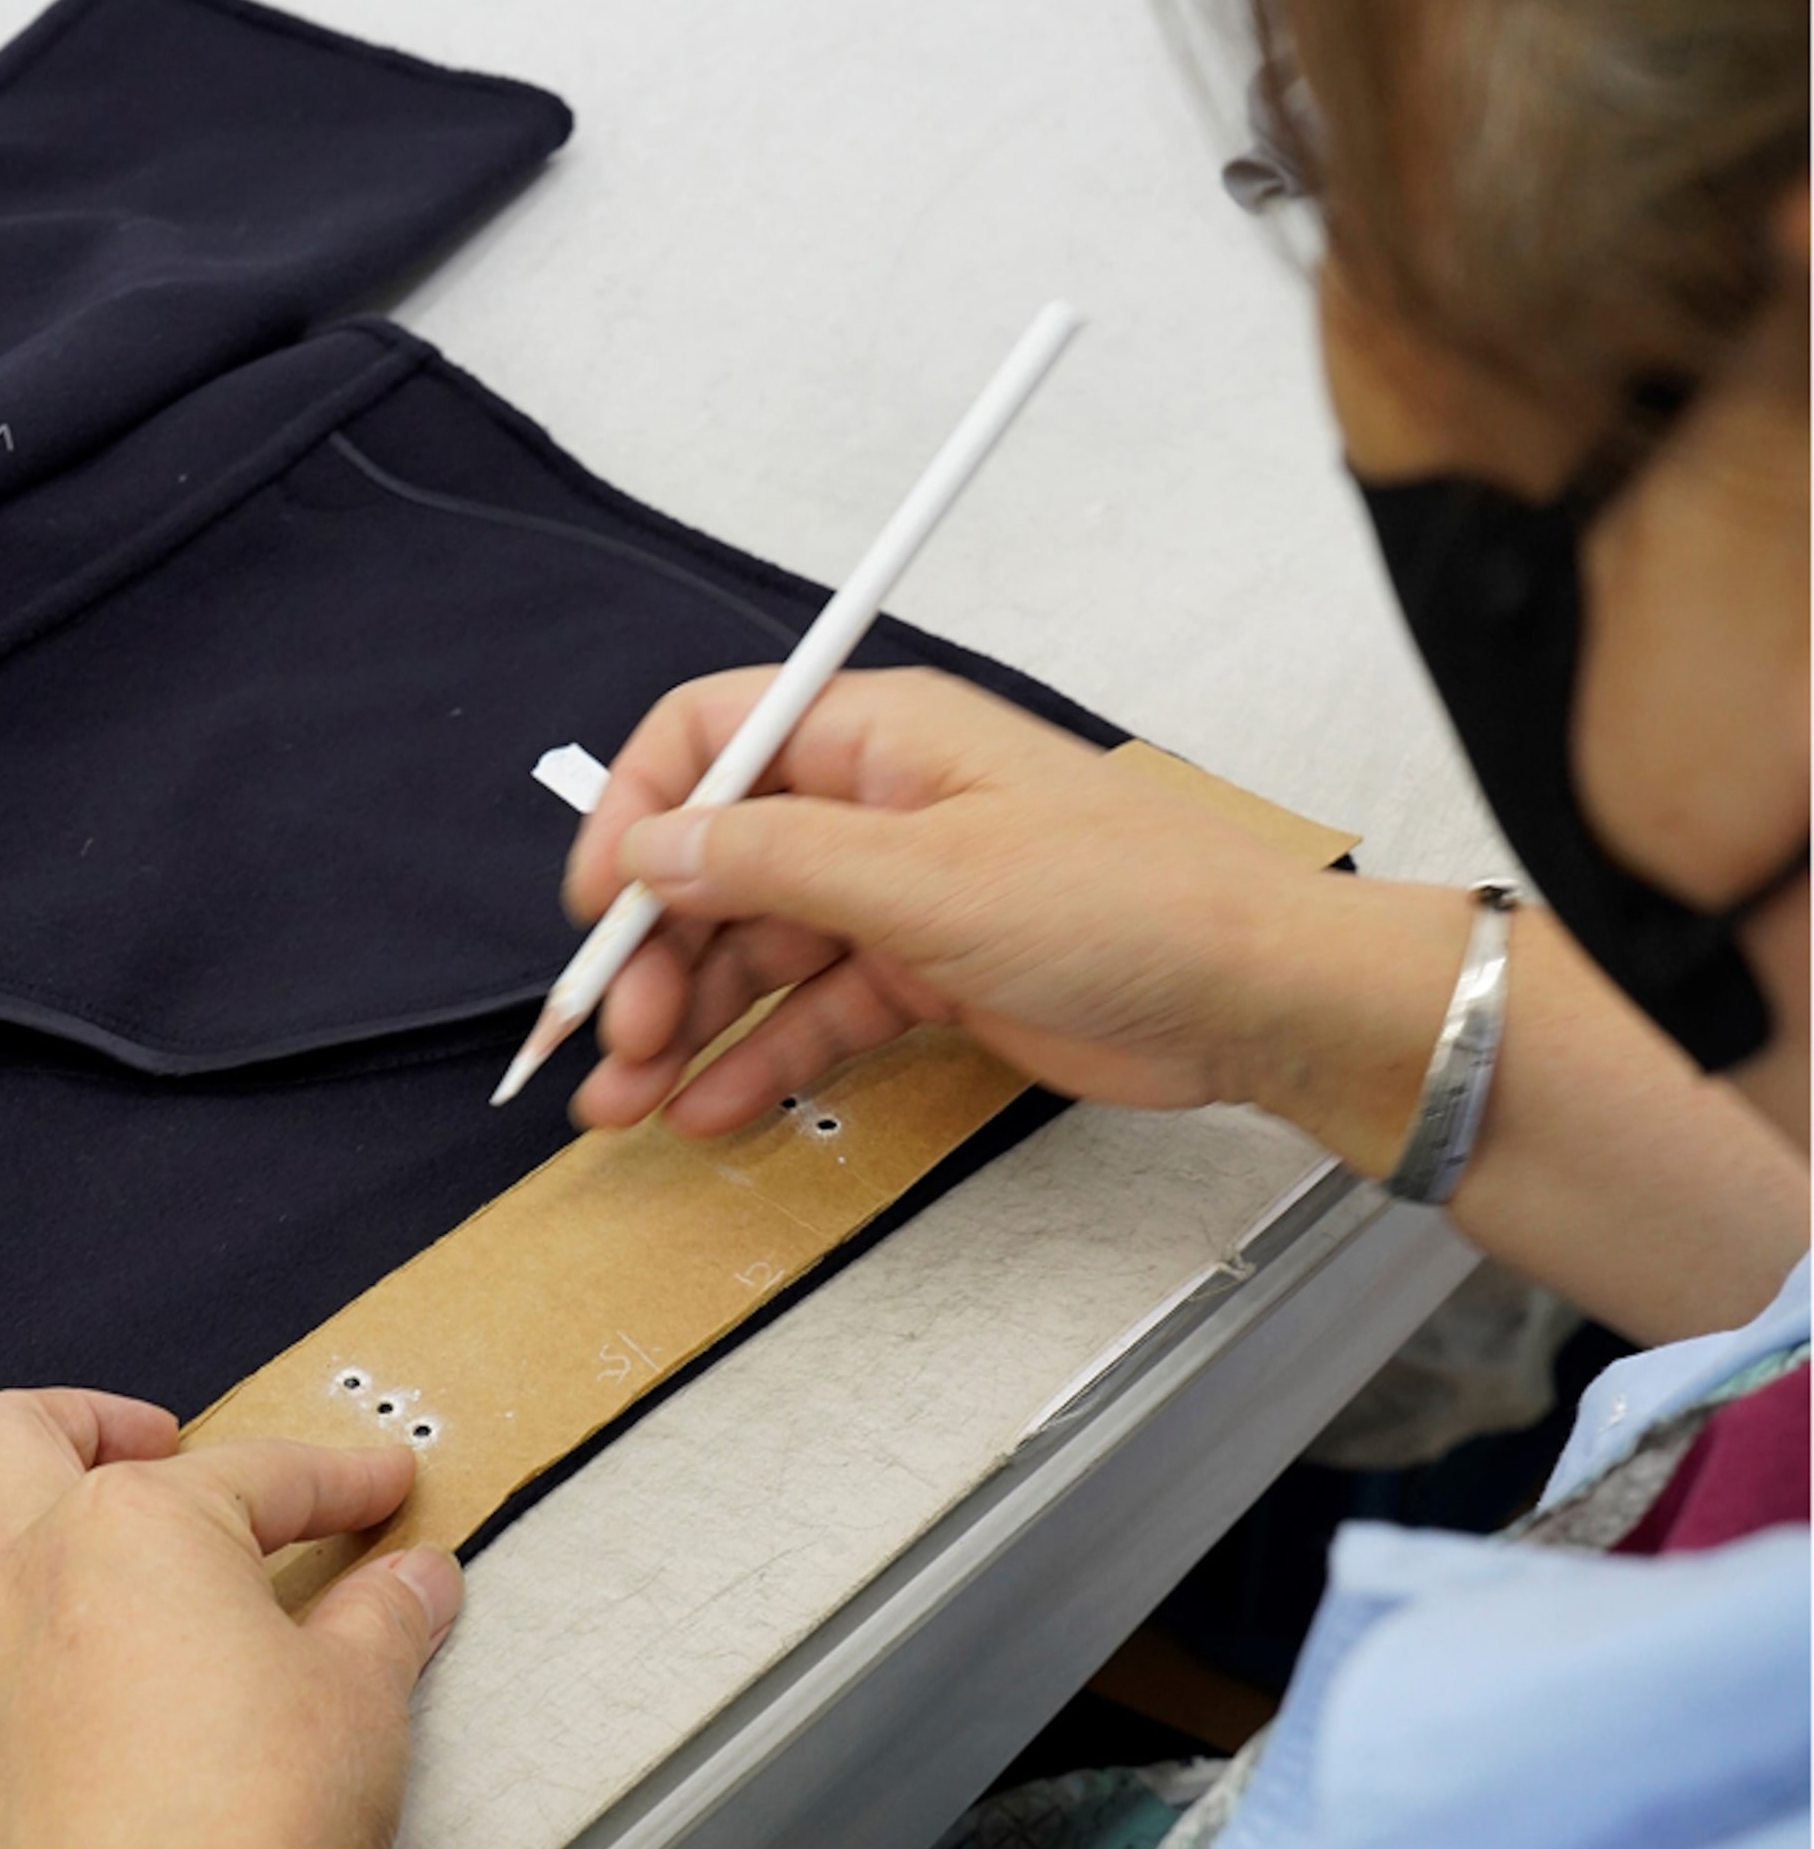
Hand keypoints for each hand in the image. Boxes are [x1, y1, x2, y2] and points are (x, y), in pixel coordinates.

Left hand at [0, 1388, 461, 1848]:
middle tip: (150, 1447)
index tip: (369, 1491)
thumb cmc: (259, 1831)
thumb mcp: (359, 1700)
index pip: (253, 1477)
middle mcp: (15, 1570)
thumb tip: (417, 1582)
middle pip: (14, 1437)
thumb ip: (383, 1622)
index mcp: (139, 1529)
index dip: (329, 1482)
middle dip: (86, 1421)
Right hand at [563, 666, 1319, 1132]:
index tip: (597, 909)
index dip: (637, 817)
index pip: (710, 743)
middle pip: (719, 866)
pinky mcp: (929, 979)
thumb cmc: (1134, 902)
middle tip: (615, 1040)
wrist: (1252, 998)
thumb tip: (657, 848)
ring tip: (626, 1101)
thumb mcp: (932, 879)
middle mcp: (878, 808)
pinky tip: (707, 1109)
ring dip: (686, 1025)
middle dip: (653, 954)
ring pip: (757, 954)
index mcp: (878, 739)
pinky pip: (814, 1016)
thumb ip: (779, 863)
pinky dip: (758, 1062)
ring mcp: (901, 897)